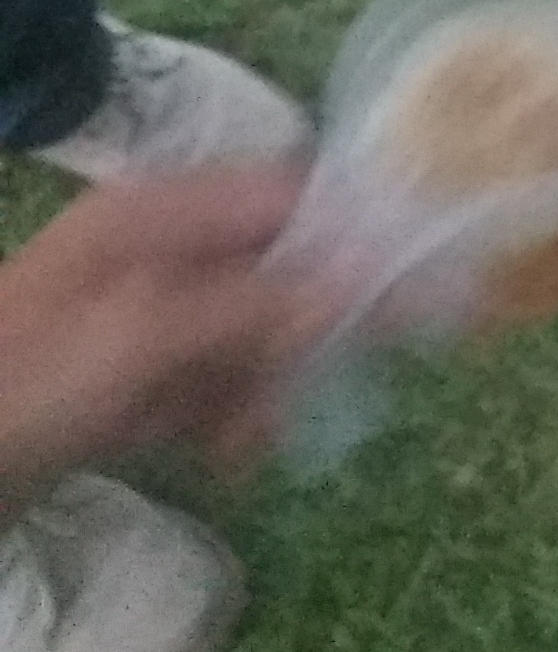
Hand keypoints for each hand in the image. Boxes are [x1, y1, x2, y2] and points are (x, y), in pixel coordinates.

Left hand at [0, 164, 337, 514]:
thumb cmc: (30, 386)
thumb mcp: (143, 338)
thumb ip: (258, 302)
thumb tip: (370, 270)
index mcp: (158, 213)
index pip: (289, 197)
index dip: (358, 231)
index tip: (425, 279)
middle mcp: (156, 251)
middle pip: (277, 266)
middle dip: (309, 327)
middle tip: (342, 380)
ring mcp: (139, 318)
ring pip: (248, 333)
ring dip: (267, 383)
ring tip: (253, 440)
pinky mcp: (125, 381)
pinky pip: (208, 382)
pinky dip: (227, 413)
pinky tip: (225, 454)